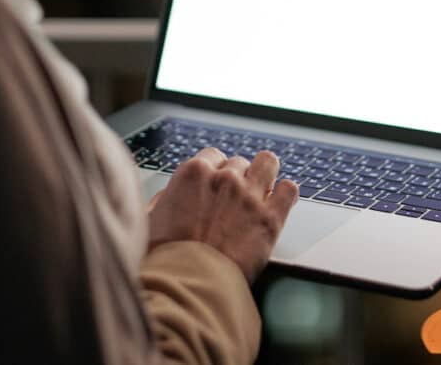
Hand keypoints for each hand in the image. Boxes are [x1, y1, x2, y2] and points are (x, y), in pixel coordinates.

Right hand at [147, 147, 299, 282]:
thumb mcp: (150, 220)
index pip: (212, 156)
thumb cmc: (166, 258)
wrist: (189, 284)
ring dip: (264, 174)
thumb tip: (169, 196)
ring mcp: (251, 195)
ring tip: (262, 189)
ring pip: (268, 163)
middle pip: (238, 162)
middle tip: (233, 199)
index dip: (214, 172)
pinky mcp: (272, 217)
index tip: (214, 186)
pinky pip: (290, 189)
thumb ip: (164, 200)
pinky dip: (285, 193)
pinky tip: (279, 202)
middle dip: (237, 178)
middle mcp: (225, 177)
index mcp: (194, 173)